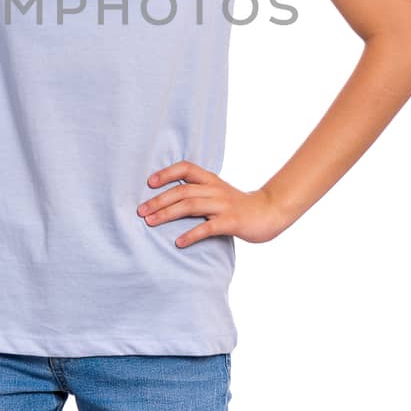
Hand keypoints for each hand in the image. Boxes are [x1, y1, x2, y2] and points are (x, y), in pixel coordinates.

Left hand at [138, 161, 293, 246]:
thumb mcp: (219, 193)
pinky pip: (208, 228)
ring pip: (190, 205)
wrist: (270, 212)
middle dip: (158, 200)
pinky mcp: (232, 222)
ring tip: (150, 222)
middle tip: (140, 211)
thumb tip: (170, 199)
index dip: (166, 173)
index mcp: (212, 180)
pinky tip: (178, 242)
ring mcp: (224, 205)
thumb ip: (199, 192)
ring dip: (167, 214)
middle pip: (182, 190)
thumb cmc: (239, 205)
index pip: (186, 168)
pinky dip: (191, 235)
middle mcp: (216, 190)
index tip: (149, 182)